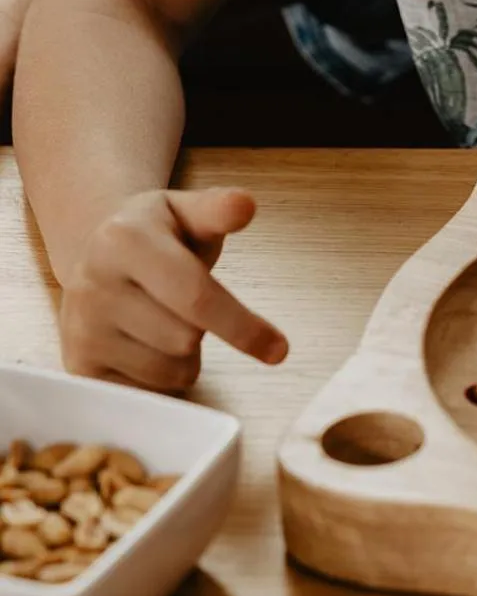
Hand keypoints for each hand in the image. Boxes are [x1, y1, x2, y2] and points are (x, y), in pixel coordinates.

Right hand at [59, 187, 287, 390]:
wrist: (97, 254)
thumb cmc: (158, 235)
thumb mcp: (188, 211)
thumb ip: (219, 210)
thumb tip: (245, 204)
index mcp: (124, 240)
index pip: (196, 297)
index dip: (243, 327)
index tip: (279, 350)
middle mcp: (92, 285)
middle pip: (185, 339)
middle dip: (205, 329)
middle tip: (187, 303)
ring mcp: (80, 328)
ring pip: (168, 371)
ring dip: (183, 356)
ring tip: (165, 320)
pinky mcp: (78, 364)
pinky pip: (146, 391)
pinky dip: (159, 377)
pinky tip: (145, 344)